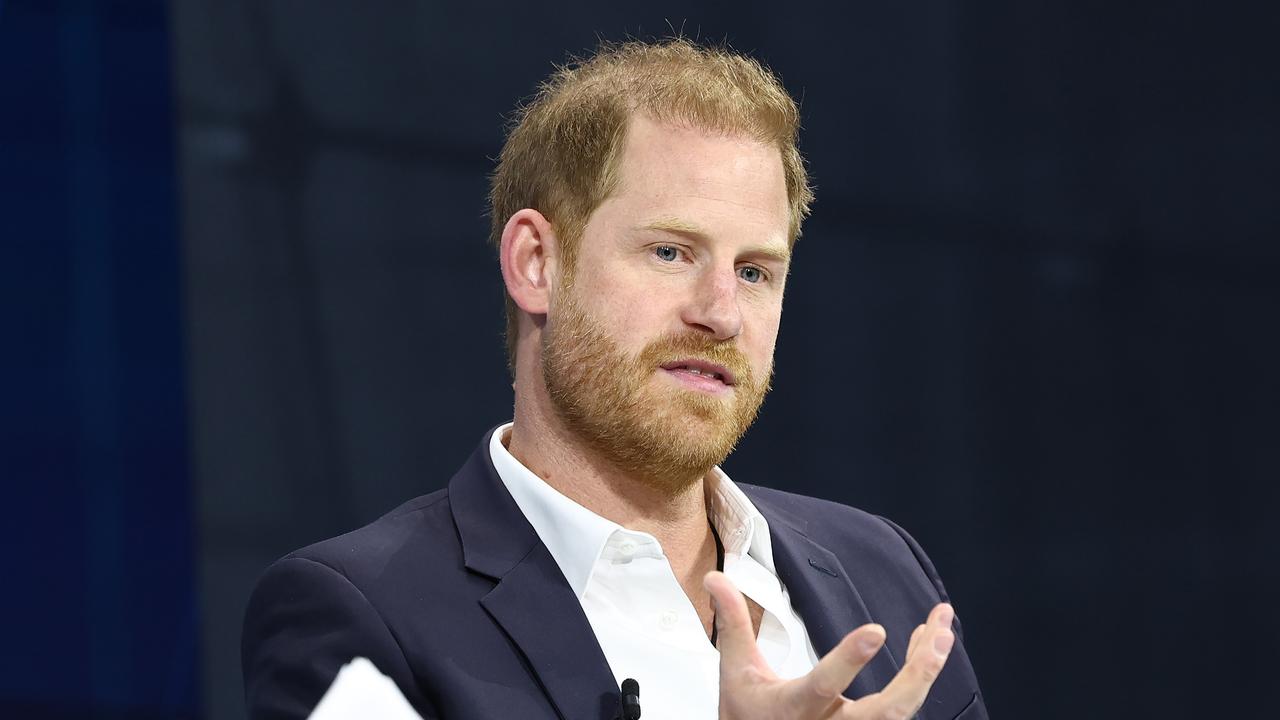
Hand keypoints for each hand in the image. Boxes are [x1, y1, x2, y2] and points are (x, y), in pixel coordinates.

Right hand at [705, 571, 954, 718]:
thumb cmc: (748, 715)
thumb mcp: (735, 672)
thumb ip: (733, 623)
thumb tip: (716, 579)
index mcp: (791, 710)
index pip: (822, 685)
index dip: (849, 661)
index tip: (876, 631)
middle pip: (885, 712)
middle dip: (918, 676)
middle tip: (939, 634)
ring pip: (902, 712)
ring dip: (926, 669)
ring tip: (941, 628)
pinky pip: (902, 709)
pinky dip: (918, 676)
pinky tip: (927, 646)